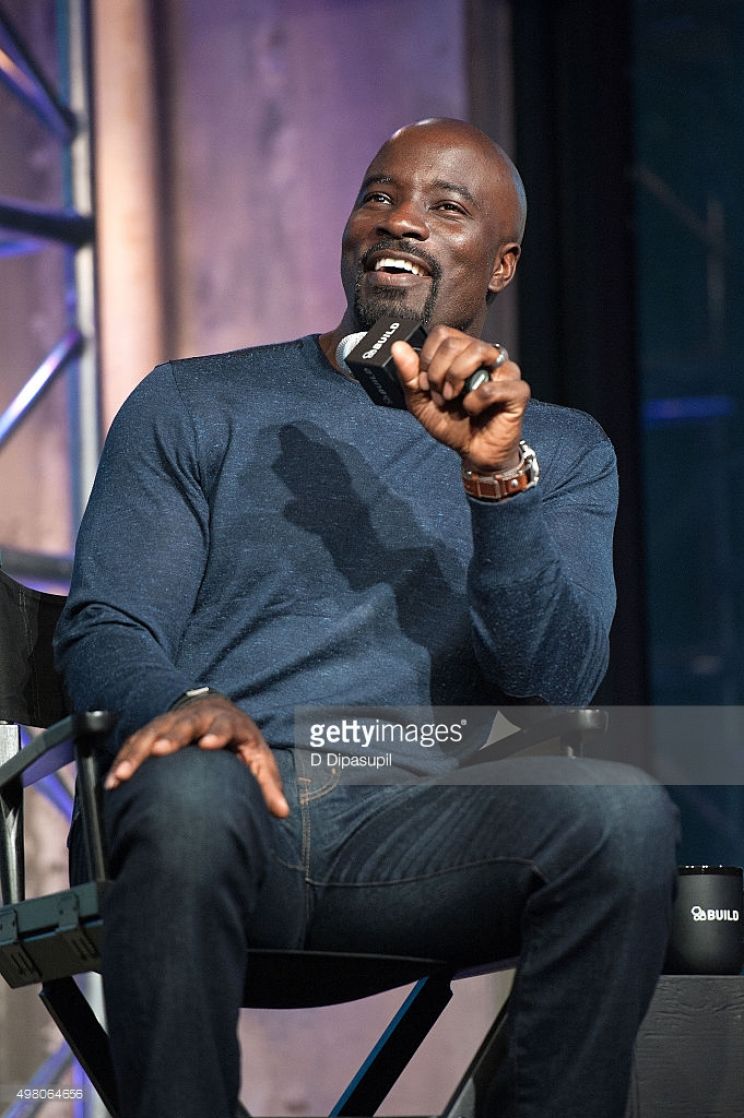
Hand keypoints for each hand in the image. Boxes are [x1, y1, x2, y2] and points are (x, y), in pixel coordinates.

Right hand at [104, 695, 289, 816]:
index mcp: (227, 723)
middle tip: (159, 751)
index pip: (222, 726)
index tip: (207, 744)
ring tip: (122, 775)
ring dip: (136, 754)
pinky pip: (134, 743)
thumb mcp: (257, 757)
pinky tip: (112, 780)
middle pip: (182, 725)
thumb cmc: (240, 741)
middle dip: (170, 737)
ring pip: (151, 733)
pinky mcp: (153, 730)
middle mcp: (197, 718)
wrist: (219, 711)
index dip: (216, 734)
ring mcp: (172, 722)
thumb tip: (282, 811)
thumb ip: (267, 783)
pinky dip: (122, 760)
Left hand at [391, 327, 529, 470]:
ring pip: (477, 352)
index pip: (442, 333)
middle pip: (455, 342)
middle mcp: (486, 356)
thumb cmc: (453, 424)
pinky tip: (474, 410)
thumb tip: (398, 347)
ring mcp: (505, 371)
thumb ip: (409, 376)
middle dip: (438, 373)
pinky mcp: (518, 391)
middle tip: (440, 396)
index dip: (428, 358)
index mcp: (463, 353)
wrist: (473, 452)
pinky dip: (476, 400)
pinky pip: (493, 385)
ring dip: (456, 379)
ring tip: (454, 399)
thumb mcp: (421, 402)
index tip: (425, 385)